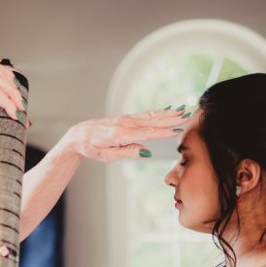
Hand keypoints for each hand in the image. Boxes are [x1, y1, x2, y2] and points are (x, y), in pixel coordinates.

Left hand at [64, 108, 189, 161]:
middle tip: (186, 116)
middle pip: (151, 121)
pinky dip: (157, 112)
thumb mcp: (106, 156)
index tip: (177, 131)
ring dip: (167, 114)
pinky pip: (144, 115)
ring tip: (182, 111)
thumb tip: (145, 152)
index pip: (145, 133)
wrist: (79, 134)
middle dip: (169, 119)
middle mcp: (124, 124)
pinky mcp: (126, 118)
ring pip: (149, 116)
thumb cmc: (91, 147)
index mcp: (119, 134)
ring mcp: (125, 119)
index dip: (162, 132)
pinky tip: (167, 111)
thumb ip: (126, 152)